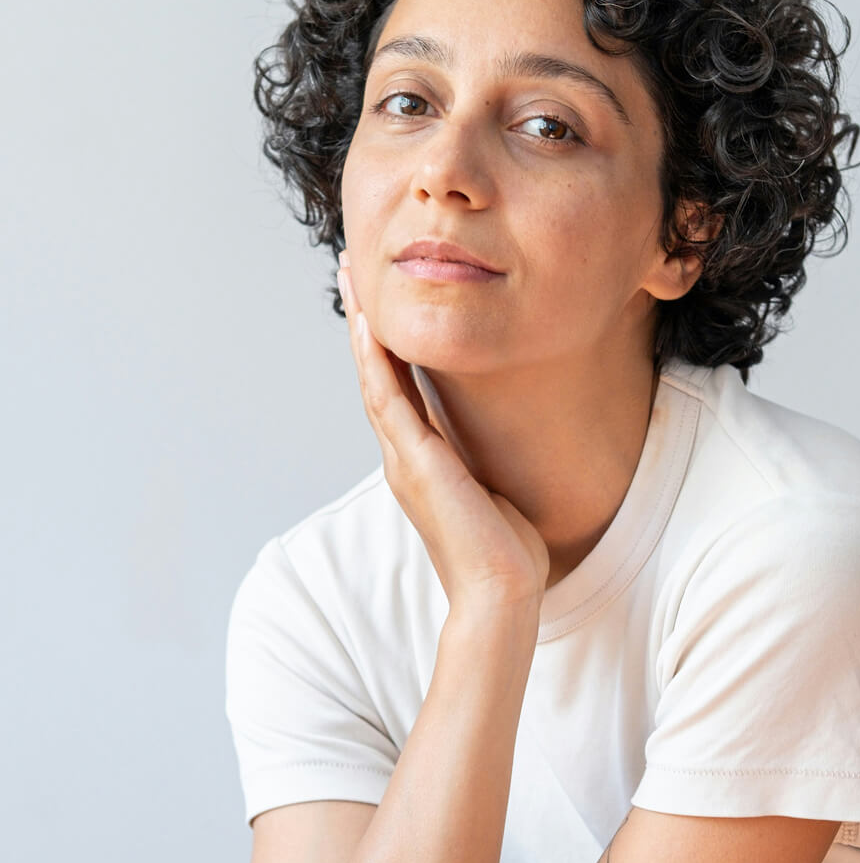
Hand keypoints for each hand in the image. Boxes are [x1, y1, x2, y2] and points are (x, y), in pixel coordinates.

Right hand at [336, 252, 548, 614]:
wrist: (502, 591)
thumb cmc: (507, 554)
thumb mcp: (493, 494)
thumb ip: (481, 466)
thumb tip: (494, 451)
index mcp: (421, 462)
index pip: (396, 390)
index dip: (383, 344)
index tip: (378, 303)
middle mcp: (404, 457)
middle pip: (375, 374)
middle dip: (363, 321)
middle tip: (350, 272)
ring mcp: (404, 459)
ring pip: (373, 379)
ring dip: (361, 327)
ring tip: (350, 281)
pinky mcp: (415, 463)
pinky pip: (388, 401)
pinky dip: (375, 362)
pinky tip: (368, 327)